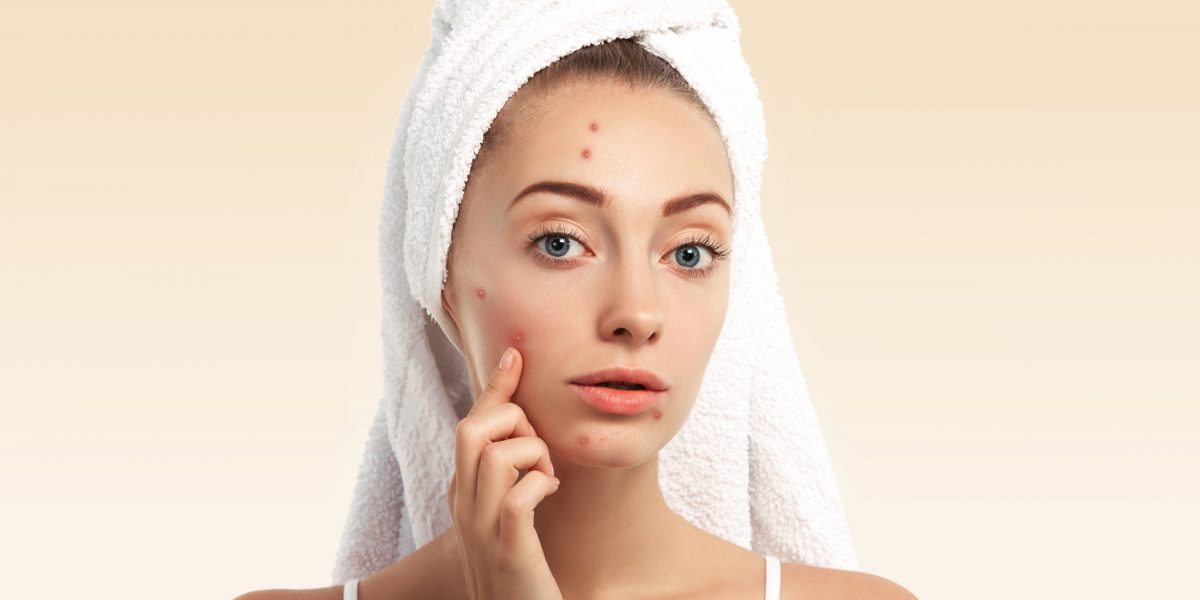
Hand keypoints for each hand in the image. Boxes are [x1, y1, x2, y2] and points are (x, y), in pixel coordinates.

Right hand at [446, 346, 562, 599]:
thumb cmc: (521, 574)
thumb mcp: (509, 520)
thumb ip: (511, 482)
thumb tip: (533, 442)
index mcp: (463, 495)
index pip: (470, 427)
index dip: (495, 389)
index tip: (516, 354)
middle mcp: (464, 508)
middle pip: (471, 430)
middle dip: (514, 423)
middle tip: (540, 453)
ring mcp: (482, 530)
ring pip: (495, 456)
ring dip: (533, 455)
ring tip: (548, 479)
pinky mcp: (508, 551)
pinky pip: (518, 498)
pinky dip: (540, 486)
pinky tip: (551, 495)